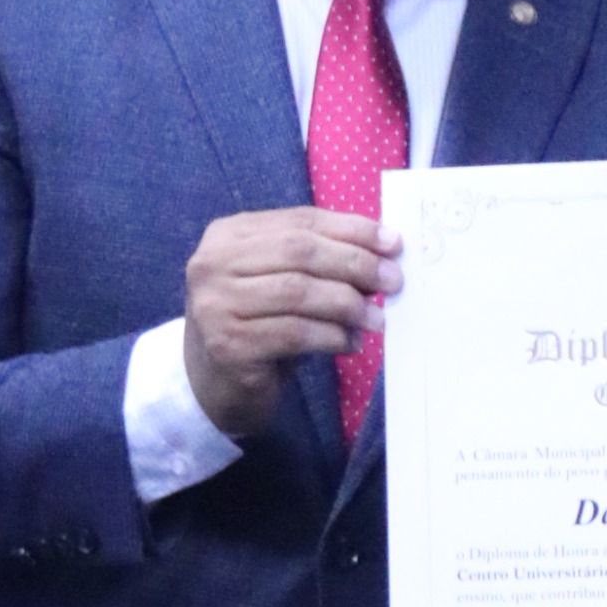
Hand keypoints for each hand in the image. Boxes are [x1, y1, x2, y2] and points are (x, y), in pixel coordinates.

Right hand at [183, 206, 400, 437]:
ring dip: (347, 305)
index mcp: (229, 234)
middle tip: (393, 281)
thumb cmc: (258, 326)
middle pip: (299, 251)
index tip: (392, 243)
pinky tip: (351, 343)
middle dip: (354, 264)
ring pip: (298, 292)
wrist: (215, 384)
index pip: (300, 221)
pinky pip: (293, 333)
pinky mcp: (228, 344)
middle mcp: (213, 263)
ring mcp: (215, 304)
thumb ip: (319, 262)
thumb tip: (382, 257)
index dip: (350, 229)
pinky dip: (331, 336)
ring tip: (376, 319)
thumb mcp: (283, 283)